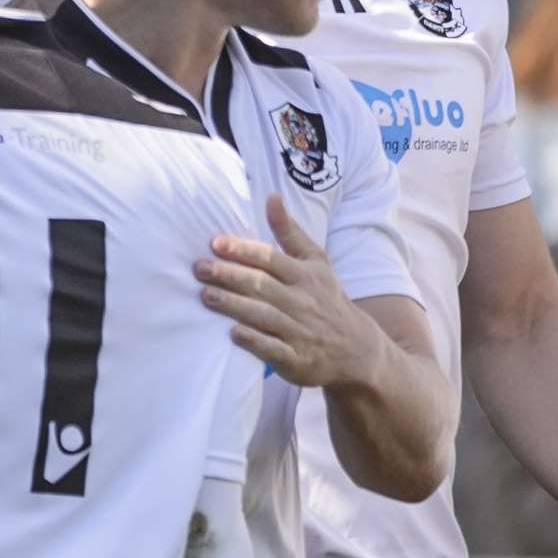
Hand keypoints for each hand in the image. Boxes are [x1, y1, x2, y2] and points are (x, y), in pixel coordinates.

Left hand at [197, 193, 378, 387]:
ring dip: (234, 305)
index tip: (215, 243)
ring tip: (205, 295)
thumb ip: (290, 232)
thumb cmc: (326, 298)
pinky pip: (273, 349)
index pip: (271, 259)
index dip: (243, 250)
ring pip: (263, 315)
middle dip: (229, 275)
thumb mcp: (316, 262)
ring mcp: (301, 332)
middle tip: (199, 268)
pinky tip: (232, 333)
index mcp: (306, 276)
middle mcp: (304, 302)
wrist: (358, 351)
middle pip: (262, 286)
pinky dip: (254, 341)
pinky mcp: (297, 360)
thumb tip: (271, 196)